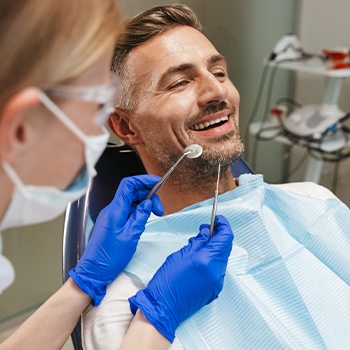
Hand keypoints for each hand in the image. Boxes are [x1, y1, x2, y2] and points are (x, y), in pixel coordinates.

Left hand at [69, 175, 163, 305]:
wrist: (94, 271)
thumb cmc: (109, 257)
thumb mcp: (130, 236)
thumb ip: (140, 216)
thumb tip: (148, 203)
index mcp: (115, 210)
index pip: (128, 185)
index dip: (143, 180)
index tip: (157, 183)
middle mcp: (112, 210)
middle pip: (131, 192)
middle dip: (148, 195)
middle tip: (160, 208)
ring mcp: (112, 216)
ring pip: (131, 201)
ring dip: (144, 203)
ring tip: (155, 214)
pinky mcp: (113, 222)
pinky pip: (127, 210)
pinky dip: (138, 211)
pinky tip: (145, 218)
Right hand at [129, 215, 232, 342]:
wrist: (164, 308)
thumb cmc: (167, 281)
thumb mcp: (180, 254)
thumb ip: (197, 242)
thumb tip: (207, 233)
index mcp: (208, 260)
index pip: (226, 238)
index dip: (223, 225)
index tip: (218, 219)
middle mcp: (217, 272)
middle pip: (225, 248)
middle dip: (218, 236)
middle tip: (205, 230)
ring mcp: (217, 282)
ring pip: (222, 258)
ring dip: (214, 248)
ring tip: (198, 245)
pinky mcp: (214, 289)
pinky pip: (218, 269)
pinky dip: (212, 260)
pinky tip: (199, 258)